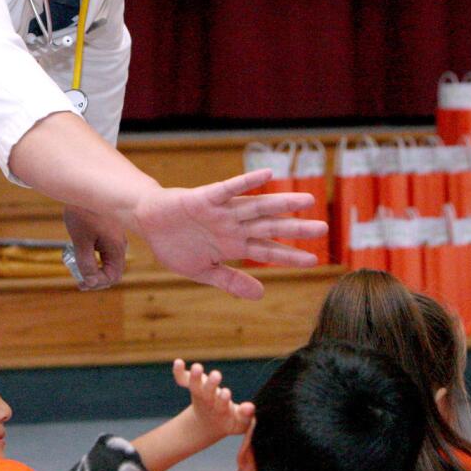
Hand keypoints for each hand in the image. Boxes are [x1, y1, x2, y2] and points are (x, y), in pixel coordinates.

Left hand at [63, 206, 127, 289]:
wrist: (83, 188)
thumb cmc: (82, 213)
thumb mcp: (81, 240)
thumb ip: (86, 263)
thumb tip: (90, 282)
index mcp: (117, 247)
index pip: (113, 276)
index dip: (97, 283)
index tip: (81, 282)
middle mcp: (120, 245)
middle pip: (113, 272)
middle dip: (97, 279)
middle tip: (79, 282)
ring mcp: (116, 239)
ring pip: (109, 263)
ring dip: (95, 270)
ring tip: (78, 268)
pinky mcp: (110, 234)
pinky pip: (105, 253)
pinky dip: (95, 259)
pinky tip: (81, 255)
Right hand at [131, 169, 327, 299]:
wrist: (147, 222)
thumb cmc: (175, 245)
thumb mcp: (204, 272)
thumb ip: (231, 281)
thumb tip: (261, 295)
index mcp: (233, 245)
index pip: (267, 251)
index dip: (289, 255)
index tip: (313, 260)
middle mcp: (233, 226)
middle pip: (270, 227)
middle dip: (295, 228)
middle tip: (323, 229)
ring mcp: (222, 211)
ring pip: (257, 206)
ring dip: (281, 203)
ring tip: (307, 200)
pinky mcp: (205, 198)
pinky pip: (229, 188)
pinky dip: (247, 182)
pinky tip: (268, 176)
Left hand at [173, 359, 253, 438]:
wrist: (208, 424)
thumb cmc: (230, 421)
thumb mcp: (240, 423)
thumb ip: (246, 416)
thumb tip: (250, 407)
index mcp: (221, 410)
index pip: (222, 405)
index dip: (223, 399)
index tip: (226, 393)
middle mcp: (209, 401)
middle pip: (207, 393)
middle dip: (211, 384)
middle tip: (216, 375)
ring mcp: (200, 393)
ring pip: (195, 385)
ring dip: (195, 377)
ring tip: (197, 367)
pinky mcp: (193, 386)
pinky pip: (182, 379)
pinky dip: (178, 372)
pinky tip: (178, 362)